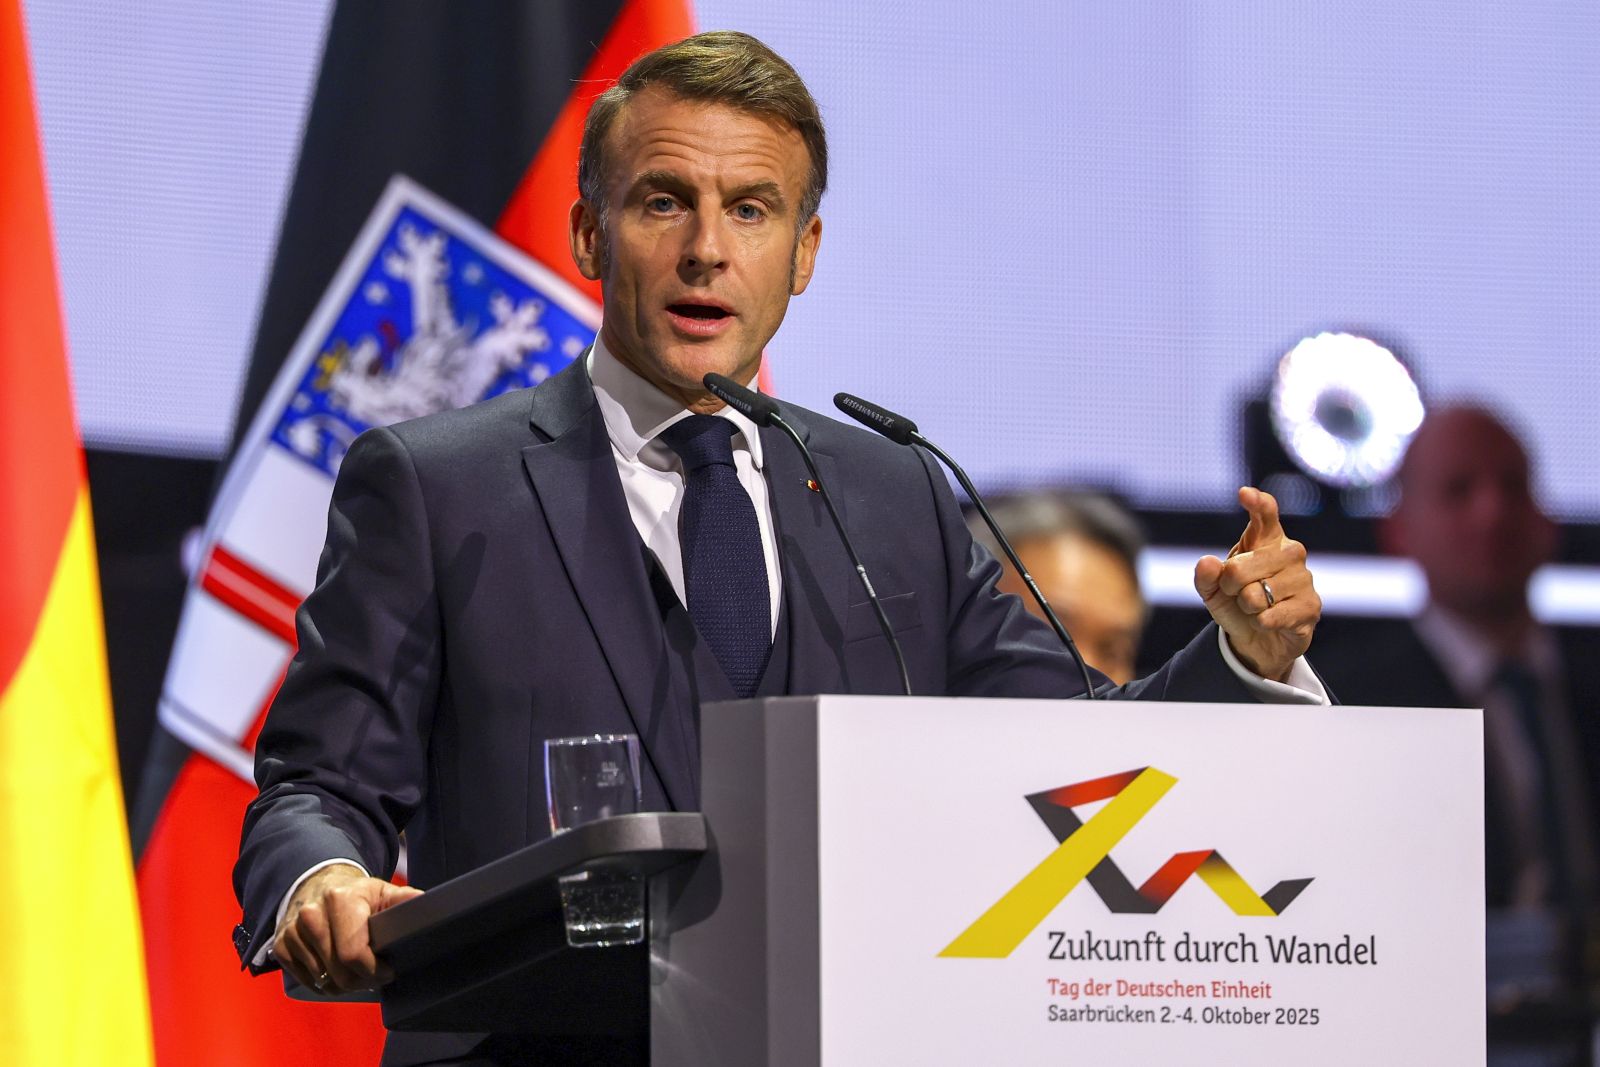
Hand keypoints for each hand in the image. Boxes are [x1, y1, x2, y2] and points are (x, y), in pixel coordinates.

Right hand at [269, 863, 421, 993]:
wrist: (320, 884)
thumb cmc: (358, 895)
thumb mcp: (383, 892)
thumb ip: (404, 900)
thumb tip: (424, 902)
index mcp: (340, 899)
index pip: (354, 954)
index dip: (375, 971)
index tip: (389, 971)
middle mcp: (311, 914)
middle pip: (339, 972)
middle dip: (362, 981)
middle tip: (375, 975)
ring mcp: (293, 930)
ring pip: (323, 980)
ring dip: (343, 984)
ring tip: (357, 970)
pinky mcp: (281, 944)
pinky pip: (305, 980)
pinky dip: (323, 983)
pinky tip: (336, 970)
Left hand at [1193, 487, 1321, 681]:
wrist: (1257, 640)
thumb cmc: (1237, 604)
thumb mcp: (1213, 590)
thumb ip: (1206, 576)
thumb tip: (1208, 562)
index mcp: (1265, 540)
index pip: (1265, 515)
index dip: (1257, 504)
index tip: (1244, 494)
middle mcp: (1290, 552)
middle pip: (1241, 567)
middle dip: (1229, 586)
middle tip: (1236, 592)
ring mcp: (1303, 578)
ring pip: (1255, 594)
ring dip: (1246, 607)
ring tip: (1256, 607)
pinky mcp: (1311, 606)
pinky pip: (1270, 615)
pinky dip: (1260, 622)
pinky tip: (1268, 621)